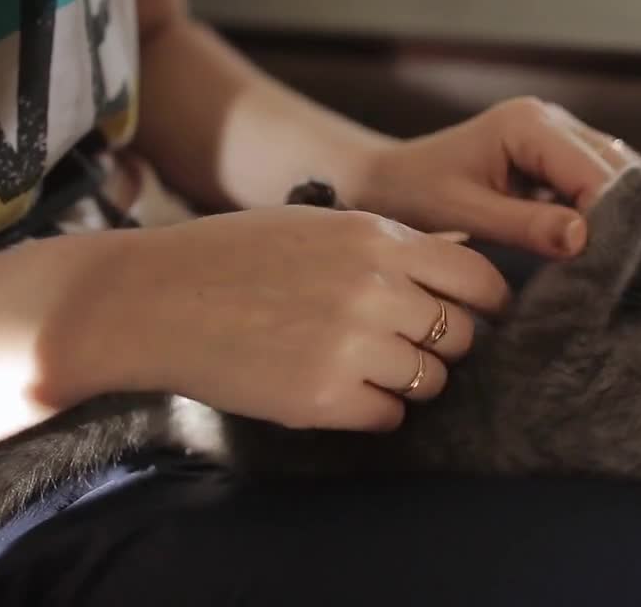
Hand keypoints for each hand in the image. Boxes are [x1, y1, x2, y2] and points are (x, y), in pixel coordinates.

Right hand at [36, 207, 508, 431]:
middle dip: (444, 345)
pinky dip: (374, 410)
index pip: (481, 281)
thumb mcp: (322, 224)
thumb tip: (466, 256)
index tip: (478, 315)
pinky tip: (339, 391)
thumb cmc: (237, 256)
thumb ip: (393, 243)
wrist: (154, 299)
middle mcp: (376, 290)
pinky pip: (389, 416)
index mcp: (379, 240)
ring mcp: (351, 345)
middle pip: (462, 336)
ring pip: (432, 380)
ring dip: (410, 380)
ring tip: (366, 367)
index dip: (487, 304)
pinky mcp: (323, 398)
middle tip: (408, 344)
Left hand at [354, 97, 640, 258]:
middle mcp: (553, 119)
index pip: (593, 171)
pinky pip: (599, 180)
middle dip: (624, 214)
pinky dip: (607, 211)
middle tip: (626, 268)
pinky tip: (606, 246)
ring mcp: (560, 133)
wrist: (391, 180)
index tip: (612, 265)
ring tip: (620, 260)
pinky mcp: (560, 155)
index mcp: (529, 124)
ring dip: (619, 213)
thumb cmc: (418, 193)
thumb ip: (525, 226)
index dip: (610, 217)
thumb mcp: (467, 213)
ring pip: (615, 172)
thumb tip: (583, 240)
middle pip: (616, 166)